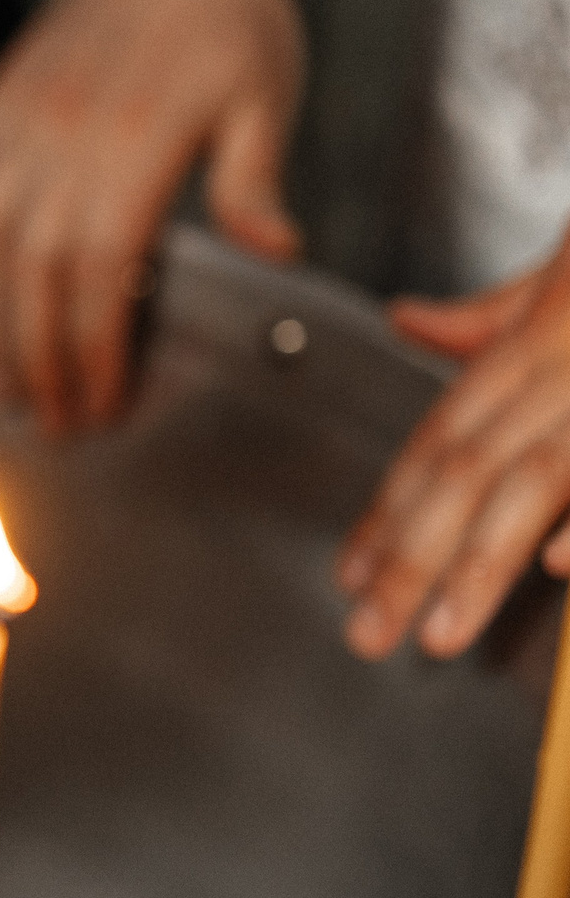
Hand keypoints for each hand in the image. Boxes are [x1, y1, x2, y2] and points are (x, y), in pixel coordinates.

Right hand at [0, 0, 304, 431]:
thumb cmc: (229, 18)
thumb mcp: (266, 96)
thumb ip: (256, 180)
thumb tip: (274, 249)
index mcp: (133, 142)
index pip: (93, 275)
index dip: (89, 352)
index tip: (99, 403)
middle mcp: (59, 136)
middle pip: (26, 276)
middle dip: (34, 360)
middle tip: (49, 417)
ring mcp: (14, 121)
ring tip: (0, 380)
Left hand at [337, 227, 569, 658]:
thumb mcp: (568, 265)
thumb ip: (499, 310)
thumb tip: (408, 321)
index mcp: (540, 336)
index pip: (442, 436)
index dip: (390, 509)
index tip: (350, 575)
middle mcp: (568, 360)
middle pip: (470, 466)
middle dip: (412, 555)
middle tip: (368, 631)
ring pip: (537, 476)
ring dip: (482, 559)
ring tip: (441, 632)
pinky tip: (560, 566)